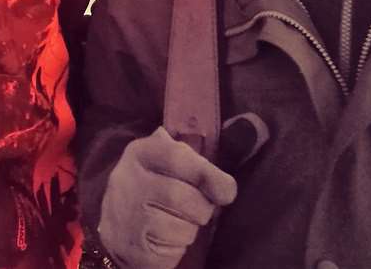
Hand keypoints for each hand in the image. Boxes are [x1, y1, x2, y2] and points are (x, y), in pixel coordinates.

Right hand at [97, 126, 237, 268]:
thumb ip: (198, 155)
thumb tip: (253, 127)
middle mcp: (128, 178)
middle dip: (202, 207)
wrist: (118, 232)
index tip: (227, 191)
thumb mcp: (168, 166)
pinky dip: (179, 244)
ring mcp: (128, 212)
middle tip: (196, 208)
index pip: (176, 156)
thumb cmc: (154, 193)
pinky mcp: (134, 242)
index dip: (207, 173)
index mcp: (140, 153)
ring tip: (175, 221)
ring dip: (190, 227)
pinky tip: (166, 236)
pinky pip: (174, 244)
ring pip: (183, 223)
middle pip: (185, 196)